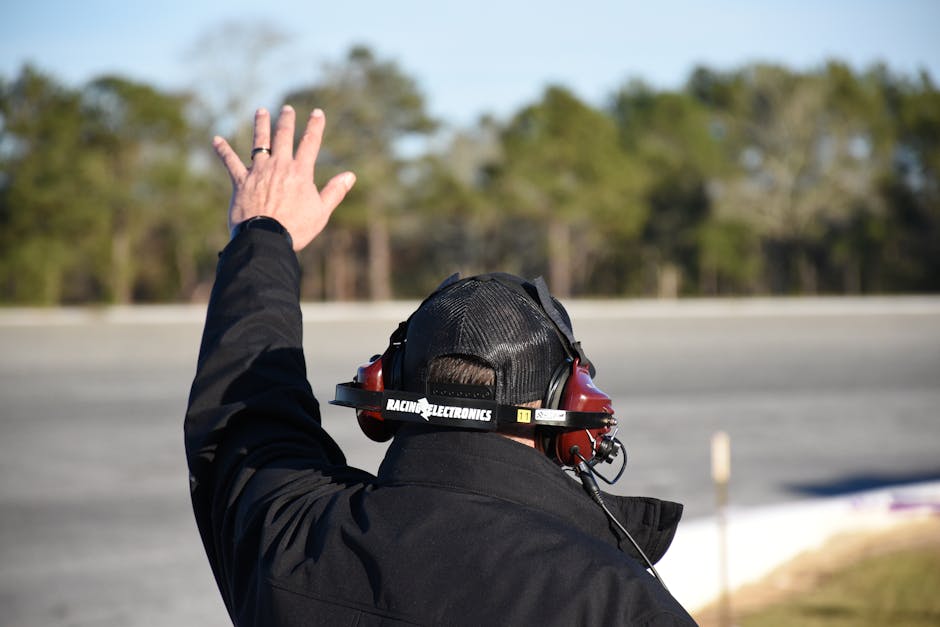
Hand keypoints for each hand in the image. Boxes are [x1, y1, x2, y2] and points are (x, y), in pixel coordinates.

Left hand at [212, 105, 355, 250]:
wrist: (266, 237)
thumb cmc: (296, 228)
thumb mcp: (321, 212)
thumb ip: (334, 192)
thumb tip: (350, 176)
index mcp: (300, 172)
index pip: (310, 143)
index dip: (315, 126)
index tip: (317, 113)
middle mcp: (279, 166)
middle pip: (283, 136)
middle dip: (286, 120)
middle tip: (287, 109)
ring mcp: (259, 171)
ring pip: (259, 142)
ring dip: (260, 125)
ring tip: (260, 112)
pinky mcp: (241, 181)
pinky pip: (230, 161)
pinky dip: (223, 150)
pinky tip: (216, 140)